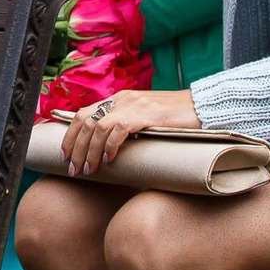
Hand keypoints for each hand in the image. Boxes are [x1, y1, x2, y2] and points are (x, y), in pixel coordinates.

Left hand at [60, 89, 198, 177]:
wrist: (204, 106)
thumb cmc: (177, 118)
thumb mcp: (145, 119)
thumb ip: (127, 127)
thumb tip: (111, 152)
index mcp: (119, 99)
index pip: (83, 113)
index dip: (70, 134)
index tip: (65, 154)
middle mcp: (122, 100)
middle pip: (85, 121)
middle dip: (75, 147)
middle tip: (74, 170)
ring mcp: (133, 105)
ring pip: (97, 127)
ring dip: (89, 151)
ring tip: (88, 170)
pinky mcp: (146, 114)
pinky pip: (119, 129)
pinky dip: (110, 146)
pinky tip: (109, 160)